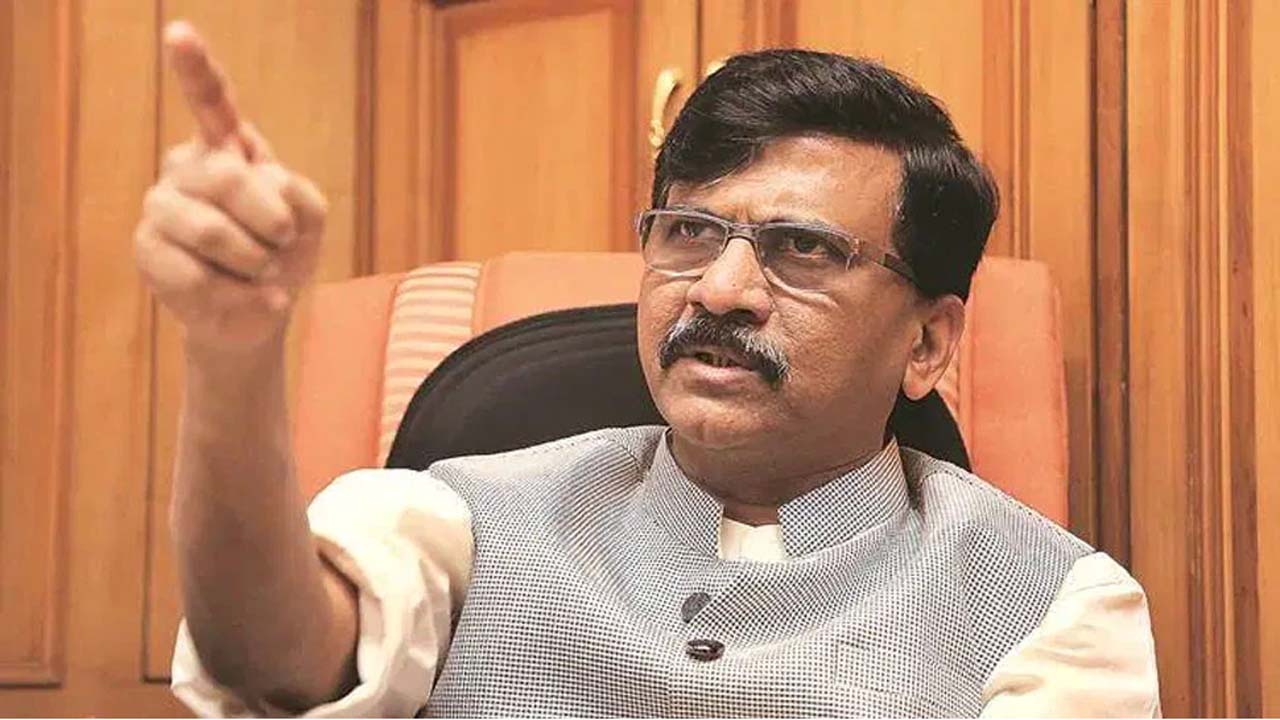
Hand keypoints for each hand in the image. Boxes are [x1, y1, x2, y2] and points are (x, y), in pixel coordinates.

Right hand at [134, 21, 325, 354]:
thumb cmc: (283, 255)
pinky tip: (244, 295)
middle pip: (227, 178)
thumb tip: (266, 187)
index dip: (195, 68)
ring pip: (210, 230)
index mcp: (227, 147)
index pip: (212, 101)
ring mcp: (161, 206)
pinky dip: (236, 294)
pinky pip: (194, 274)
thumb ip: (301, 195)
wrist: (260, 313)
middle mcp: (187, 167)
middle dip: (271, 221)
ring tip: (261, 271)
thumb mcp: (310, 220)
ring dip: (254, 262)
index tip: (178, 33)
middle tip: (283, 241)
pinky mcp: (147, 250)